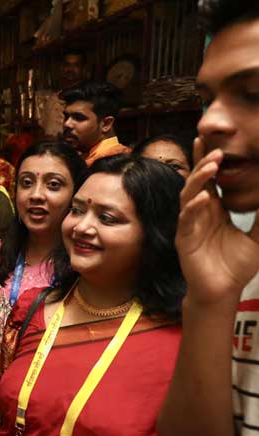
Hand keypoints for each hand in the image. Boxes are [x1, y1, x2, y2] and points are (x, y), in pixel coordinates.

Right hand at [176, 139, 258, 306]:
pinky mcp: (184, 239)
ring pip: (188, 196)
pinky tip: (203, 198)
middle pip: (196, 183)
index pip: (209, 181)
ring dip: (199, 180)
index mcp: (213, 211)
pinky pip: (186, 219)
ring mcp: (189, 225)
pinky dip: (193, 207)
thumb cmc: (234, 267)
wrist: (221, 292)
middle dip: (204, 165)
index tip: (211, 143)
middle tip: (217, 150)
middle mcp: (198, 214)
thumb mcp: (257, 238)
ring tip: (211, 167)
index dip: (207, 162)